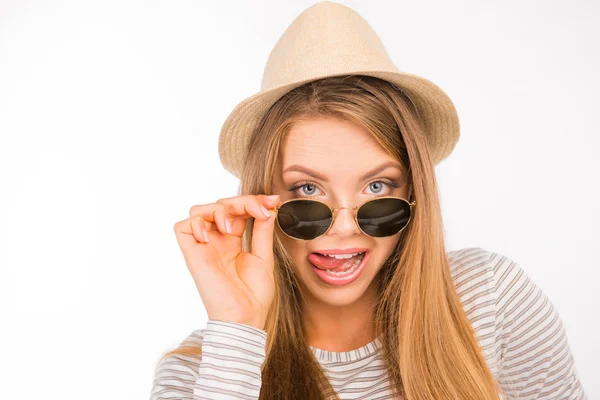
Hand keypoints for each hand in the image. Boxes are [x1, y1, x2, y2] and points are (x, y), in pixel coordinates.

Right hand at [173, 194, 279, 330]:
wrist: (246, 317)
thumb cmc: (254, 295)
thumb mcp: (263, 256)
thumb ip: (262, 231)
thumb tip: (268, 207)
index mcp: (232, 241)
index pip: (237, 210)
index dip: (253, 201)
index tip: (273, 202)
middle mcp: (216, 241)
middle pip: (220, 205)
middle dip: (242, 201)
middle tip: (261, 209)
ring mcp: (204, 246)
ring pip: (199, 210)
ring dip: (218, 209)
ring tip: (232, 226)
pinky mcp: (192, 254)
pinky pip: (182, 227)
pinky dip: (196, 223)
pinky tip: (214, 234)